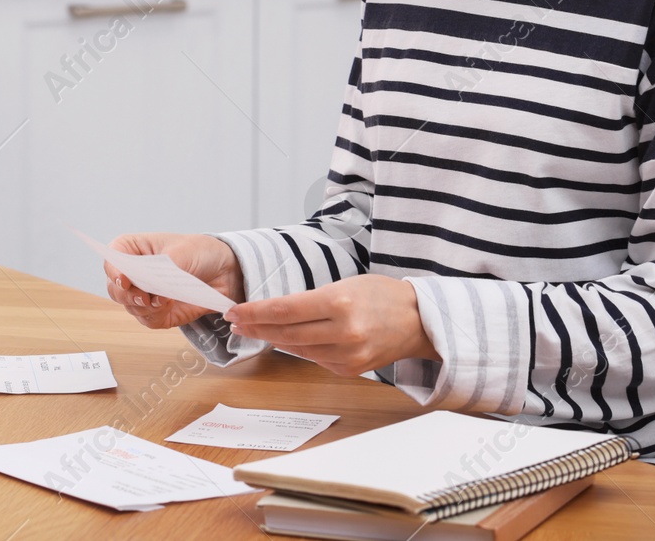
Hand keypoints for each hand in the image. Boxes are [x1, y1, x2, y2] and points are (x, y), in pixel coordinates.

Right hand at [104, 233, 244, 329]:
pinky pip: (148, 320)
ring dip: (145, 307)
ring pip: (130, 307)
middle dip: (128, 295)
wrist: (224, 270)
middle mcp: (135, 274)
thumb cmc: (199, 252)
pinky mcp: (158, 313)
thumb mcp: (182, 251)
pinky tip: (169, 305)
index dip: (113, 270)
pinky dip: (156, 316)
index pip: (112, 258)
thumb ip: (164, 266)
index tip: (124, 279)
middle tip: (145, 295)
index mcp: (134, 250)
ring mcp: (145, 294)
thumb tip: (153, 285)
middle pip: (115, 289)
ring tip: (164, 299)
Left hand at [223, 275, 439, 377]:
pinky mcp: (350, 370)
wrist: (419, 321)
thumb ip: (311, 301)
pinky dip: (298, 349)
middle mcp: (343, 331)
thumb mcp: (345, 285)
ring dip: (273, 340)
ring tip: (254, 330)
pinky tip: (286, 341)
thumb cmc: (381, 295)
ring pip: (297, 349)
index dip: (255, 312)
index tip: (235, 312)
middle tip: (236, 323)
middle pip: (286, 333)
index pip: (284, 309)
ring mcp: (347, 355)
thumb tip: (275, 313)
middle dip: (256, 328)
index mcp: (340, 302)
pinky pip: (314, 359)